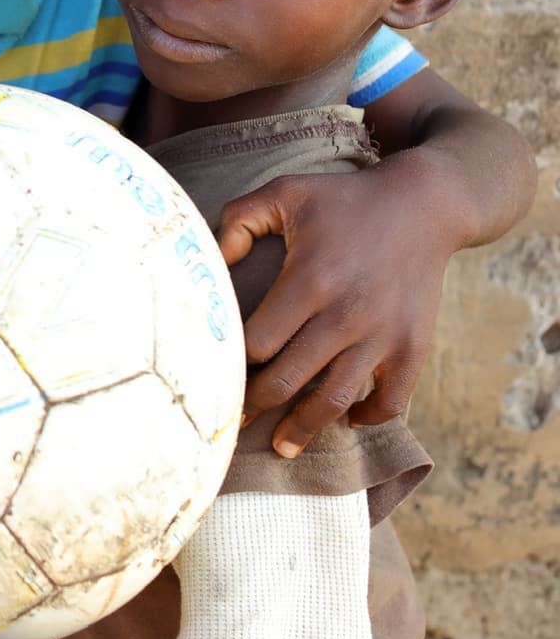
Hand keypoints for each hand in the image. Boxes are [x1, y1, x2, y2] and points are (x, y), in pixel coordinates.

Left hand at [217, 159, 453, 456]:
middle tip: (233, 423)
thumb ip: (239, 219)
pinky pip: (392, 399)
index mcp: (309, 281)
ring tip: (282, 447)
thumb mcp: (285, 192)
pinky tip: (346, 419)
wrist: (425, 205)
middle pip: (289, 379)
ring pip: (336, 399)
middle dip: (256, 406)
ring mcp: (383, 335)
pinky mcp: (414, 346)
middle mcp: (346, 315)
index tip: (213, 375)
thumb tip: (213, 258)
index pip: (258, 342)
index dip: (232, 363)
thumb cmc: (344, 200)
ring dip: (305, 428)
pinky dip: (368, 417)